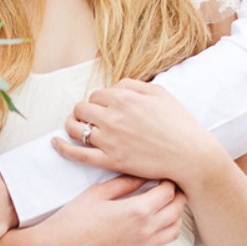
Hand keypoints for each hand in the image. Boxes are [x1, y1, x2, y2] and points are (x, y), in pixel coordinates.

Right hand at [42, 174, 186, 245]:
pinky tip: (150, 227)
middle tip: (171, 188)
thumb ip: (125, 183)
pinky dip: (161, 236)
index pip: (168, 193)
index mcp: (137, 211)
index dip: (169, 182)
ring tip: (165, 206)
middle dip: (177, 197)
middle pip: (176, 211)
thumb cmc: (75, 218)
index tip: (164, 176)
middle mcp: (145, 231)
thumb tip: (142, 176)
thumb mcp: (99, 193)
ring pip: (173, 232)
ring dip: (173, 217)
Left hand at [53, 80, 209, 183]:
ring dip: (73, 125)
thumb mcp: (159, 93)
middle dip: (84, 112)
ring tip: (77, 128)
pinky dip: (63, 147)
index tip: (105, 109)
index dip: (98, 101)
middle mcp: (113, 116)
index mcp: (124, 97)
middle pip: (82, 108)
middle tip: (92, 119)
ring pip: (76, 127)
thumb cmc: (179, 123)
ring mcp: (110, 139)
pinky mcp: (110, 160)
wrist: (190, 155)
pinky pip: (78, 153)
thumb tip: (113, 87)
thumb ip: (133, 85)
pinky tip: (56, 143)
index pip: (96, 95)